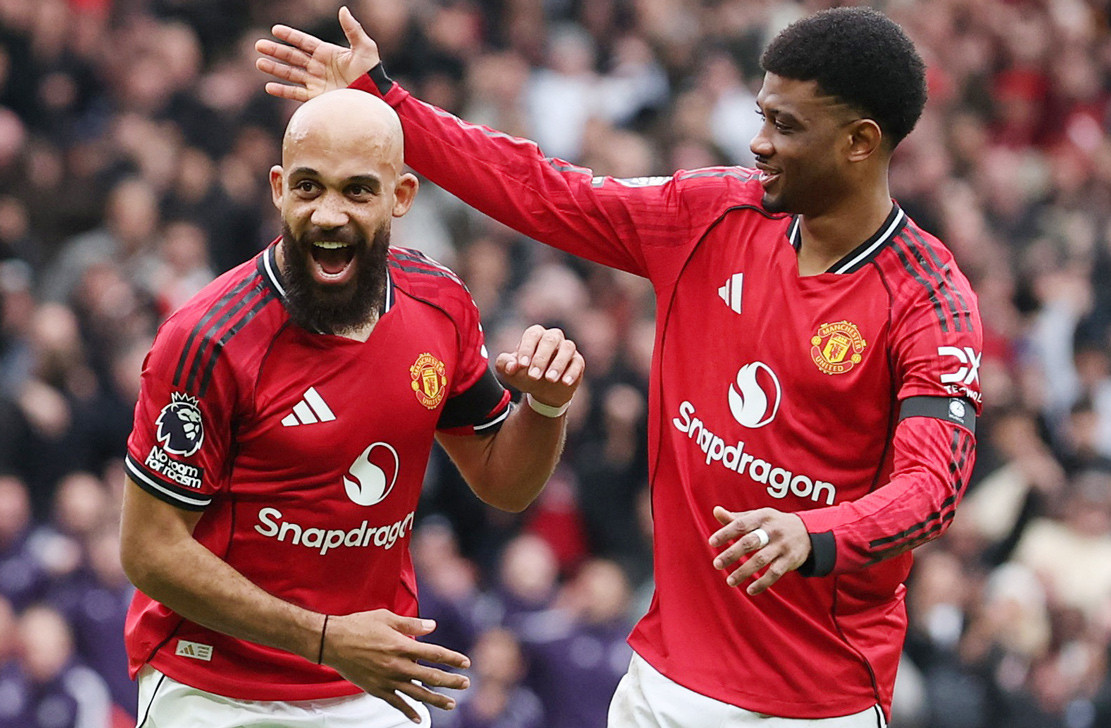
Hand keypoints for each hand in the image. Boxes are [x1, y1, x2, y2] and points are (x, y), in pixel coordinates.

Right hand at [255, 6, 379, 101]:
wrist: (374, 97)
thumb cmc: (372, 73)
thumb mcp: (365, 48)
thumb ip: (353, 29)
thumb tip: (343, 10)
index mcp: (327, 53)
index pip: (304, 42)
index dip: (290, 36)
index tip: (275, 30)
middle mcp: (319, 67)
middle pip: (293, 57)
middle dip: (276, 51)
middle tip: (258, 45)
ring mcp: (317, 83)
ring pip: (291, 74)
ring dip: (275, 68)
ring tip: (259, 63)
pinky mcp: (317, 98)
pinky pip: (296, 93)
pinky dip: (283, 91)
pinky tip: (269, 87)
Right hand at [322, 610, 470, 722]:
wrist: (332, 642)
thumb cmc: (359, 625)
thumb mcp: (387, 618)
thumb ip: (411, 624)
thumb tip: (433, 626)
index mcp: (402, 646)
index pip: (434, 654)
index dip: (452, 658)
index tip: (466, 663)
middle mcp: (397, 665)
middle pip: (431, 676)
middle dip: (450, 681)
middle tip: (466, 684)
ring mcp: (387, 679)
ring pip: (417, 693)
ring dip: (436, 699)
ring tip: (451, 704)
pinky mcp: (376, 689)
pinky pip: (396, 703)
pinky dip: (408, 711)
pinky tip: (419, 718)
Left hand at [495, 325, 584, 409]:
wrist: (543, 390)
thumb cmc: (524, 374)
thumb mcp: (510, 371)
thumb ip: (504, 364)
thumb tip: (511, 366)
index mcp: (535, 335)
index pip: (532, 335)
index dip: (527, 349)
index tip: (521, 365)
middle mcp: (552, 337)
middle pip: (550, 340)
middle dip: (541, 358)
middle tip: (533, 376)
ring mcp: (566, 348)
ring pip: (567, 348)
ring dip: (558, 364)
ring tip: (550, 380)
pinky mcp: (577, 361)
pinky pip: (578, 363)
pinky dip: (572, 372)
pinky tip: (565, 383)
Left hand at [708, 506, 809, 594]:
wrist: (807, 531)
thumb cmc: (773, 524)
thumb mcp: (758, 517)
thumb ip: (736, 518)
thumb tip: (716, 511)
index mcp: (762, 517)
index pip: (741, 524)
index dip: (726, 533)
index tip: (712, 542)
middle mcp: (773, 530)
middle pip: (750, 542)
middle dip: (732, 554)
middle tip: (716, 564)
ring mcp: (782, 545)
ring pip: (761, 560)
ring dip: (744, 572)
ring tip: (729, 581)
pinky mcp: (790, 560)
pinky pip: (774, 573)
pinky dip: (762, 583)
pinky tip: (750, 590)